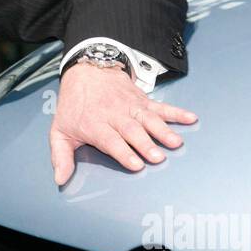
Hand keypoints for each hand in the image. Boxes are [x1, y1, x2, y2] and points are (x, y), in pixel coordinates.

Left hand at [49, 62, 197, 183]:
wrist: (86, 71)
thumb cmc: (74, 106)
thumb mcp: (60, 130)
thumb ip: (61, 156)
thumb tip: (60, 179)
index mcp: (94, 125)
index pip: (110, 140)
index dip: (123, 153)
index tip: (136, 165)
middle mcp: (114, 115)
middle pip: (132, 131)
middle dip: (145, 144)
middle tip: (158, 157)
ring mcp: (131, 107)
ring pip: (148, 119)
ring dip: (163, 131)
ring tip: (175, 142)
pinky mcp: (143, 100)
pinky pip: (162, 107)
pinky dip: (177, 112)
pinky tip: (190, 118)